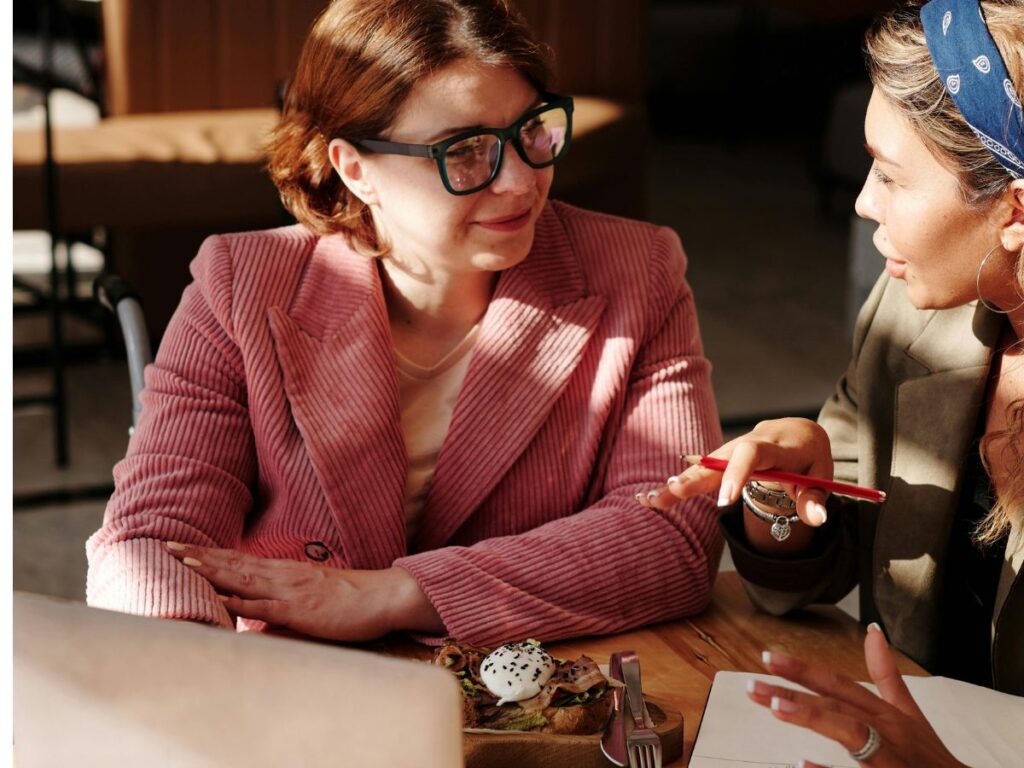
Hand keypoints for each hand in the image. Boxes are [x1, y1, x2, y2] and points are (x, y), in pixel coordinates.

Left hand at [165, 542, 443, 640]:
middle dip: (199, 555)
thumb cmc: (350, 600)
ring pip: (242, 577)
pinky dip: (239, 600)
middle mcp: (282, 575)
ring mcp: (289, 591)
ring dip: (211, 569)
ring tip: (184, 560)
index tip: (182, 546)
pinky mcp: (298, 610)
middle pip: (233, 563)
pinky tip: (219, 596)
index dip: (210, 554)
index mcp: (285, 572)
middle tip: (167, 545)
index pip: (239, 560)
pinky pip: (263, 606)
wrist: (381, 597)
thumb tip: (255, 620)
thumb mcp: (311, 597)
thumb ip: (281, 605)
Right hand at [637, 417, 832, 527]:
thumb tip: (817, 521)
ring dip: (680, 482)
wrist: (798, 432)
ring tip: (653, 501)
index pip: (752, 453)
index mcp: (777, 444)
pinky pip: (699, 468)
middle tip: (673, 492)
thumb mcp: (822, 477)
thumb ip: (815, 499)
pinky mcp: (722, 457)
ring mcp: (733, 448)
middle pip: (719, 457)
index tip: (724, 502)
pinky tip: (652, 497)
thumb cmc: (810, 459)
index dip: (737, 474)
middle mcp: (751, 441)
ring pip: (704, 463)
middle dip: (696, 476)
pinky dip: (679, 483)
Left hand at [748, 625, 966, 766]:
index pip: (838, 684)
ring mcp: (890, 758)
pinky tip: (802, 764)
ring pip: (849, 732)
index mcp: (885, 713)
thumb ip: (887, 675)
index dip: (803, 669)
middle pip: (836, 703)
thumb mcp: (910, 712)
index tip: (767, 658)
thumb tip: (873, 631)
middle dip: (795, 690)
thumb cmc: (930, 756)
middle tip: (753, 685)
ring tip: (776, 708)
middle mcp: (886, 731)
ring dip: (814, 717)